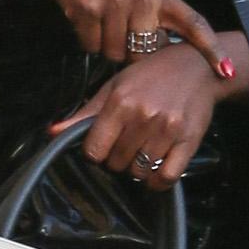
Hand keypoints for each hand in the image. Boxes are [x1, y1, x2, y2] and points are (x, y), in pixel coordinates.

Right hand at [36, 0, 230, 72]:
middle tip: (118, 27)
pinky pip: (91, 45)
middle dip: (129, 50)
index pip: (194, 23)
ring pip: (114, 53)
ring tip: (100, 17)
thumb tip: (157, 54)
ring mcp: (116, 4)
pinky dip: (87, 38)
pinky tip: (86, 15)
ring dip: (105, 43)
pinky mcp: (89, 10)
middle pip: (143, 54)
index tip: (226, 70)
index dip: (211, 49)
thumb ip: (154, 16)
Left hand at [52, 31, 248, 181]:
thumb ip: (85, 114)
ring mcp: (167, 130)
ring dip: (137, 169)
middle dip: (116, 160)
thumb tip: (52, 133)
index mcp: (121, 101)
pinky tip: (155, 170)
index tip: (102, 146)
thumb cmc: (151, 76)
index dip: (95, 153)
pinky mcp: (188, 141)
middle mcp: (144, 116)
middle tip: (125, 146)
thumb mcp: (114, 87)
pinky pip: (166, 177)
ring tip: (141, 153)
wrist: (196, 67)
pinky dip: (157, 181)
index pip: (94, 150)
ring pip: (139, 172)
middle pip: (116, 163)